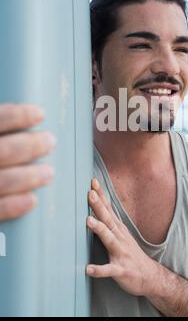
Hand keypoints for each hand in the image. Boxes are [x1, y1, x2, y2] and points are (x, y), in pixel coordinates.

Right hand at [0, 104, 55, 220]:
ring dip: (28, 177)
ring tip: (48, 173)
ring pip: (1, 181)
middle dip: (29, 146)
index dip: (17, 116)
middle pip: (2, 151)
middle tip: (50, 141)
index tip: (39, 114)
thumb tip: (12, 119)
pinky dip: (12, 206)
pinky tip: (31, 200)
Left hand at [86, 179, 158, 297]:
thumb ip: (108, 220)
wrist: (149, 275)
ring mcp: (121, 253)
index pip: (109, 209)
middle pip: (108, 219)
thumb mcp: (120, 233)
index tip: (93, 182)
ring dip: (99, 229)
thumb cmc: (130, 253)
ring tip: (88, 221)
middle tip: (90, 193)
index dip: (101, 195)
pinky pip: (110, 270)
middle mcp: (120, 237)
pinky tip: (89, 269)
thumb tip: (96, 205)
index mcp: (118, 229)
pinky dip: (99, 270)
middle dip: (99, 206)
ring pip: (109, 239)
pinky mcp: (121, 270)